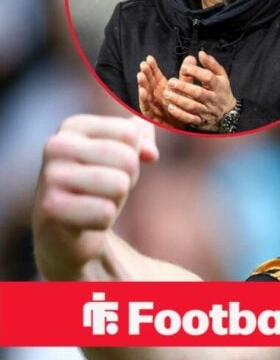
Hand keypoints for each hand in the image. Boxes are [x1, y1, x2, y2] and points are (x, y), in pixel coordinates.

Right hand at [33, 115, 158, 280]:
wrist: (66, 233)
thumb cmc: (99, 186)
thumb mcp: (123, 154)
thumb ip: (142, 136)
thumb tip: (150, 153)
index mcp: (74, 126)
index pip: (131, 133)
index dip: (132, 155)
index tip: (109, 167)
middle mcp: (56, 146)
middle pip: (127, 158)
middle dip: (125, 179)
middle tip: (102, 190)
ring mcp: (50, 176)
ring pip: (119, 185)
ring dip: (114, 200)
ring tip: (93, 202)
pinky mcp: (50, 207)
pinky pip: (105, 213)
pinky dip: (102, 221)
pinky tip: (83, 221)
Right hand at [136, 56, 186, 127]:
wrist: (184, 128)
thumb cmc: (182, 107)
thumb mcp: (185, 90)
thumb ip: (186, 75)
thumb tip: (191, 57)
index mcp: (162, 89)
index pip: (156, 76)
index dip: (152, 67)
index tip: (149, 58)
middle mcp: (156, 96)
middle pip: (149, 83)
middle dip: (145, 73)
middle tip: (143, 64)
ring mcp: (153, 106)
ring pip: (146, 94)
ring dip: (142, 84)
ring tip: (141, 75)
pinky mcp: (152, 116)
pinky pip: (147, 107)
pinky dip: (144, 99)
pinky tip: (143, 91)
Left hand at [163, 50, 236, 132]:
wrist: (227, 113)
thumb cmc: (221, 90)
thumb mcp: (220, 76)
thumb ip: (211, 64)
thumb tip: (201, 53)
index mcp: (218, 86)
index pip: (208, 78)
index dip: (195, 72)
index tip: (184, 67)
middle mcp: (213, 99)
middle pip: (198, 93)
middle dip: (184, 87)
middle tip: (171, 82)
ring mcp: (207, 111)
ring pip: (192, 106)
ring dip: (179, 100)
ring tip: (167, 93)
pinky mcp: (201, 121)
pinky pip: (190, 119)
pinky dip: (180, 114)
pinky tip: (171, 108)